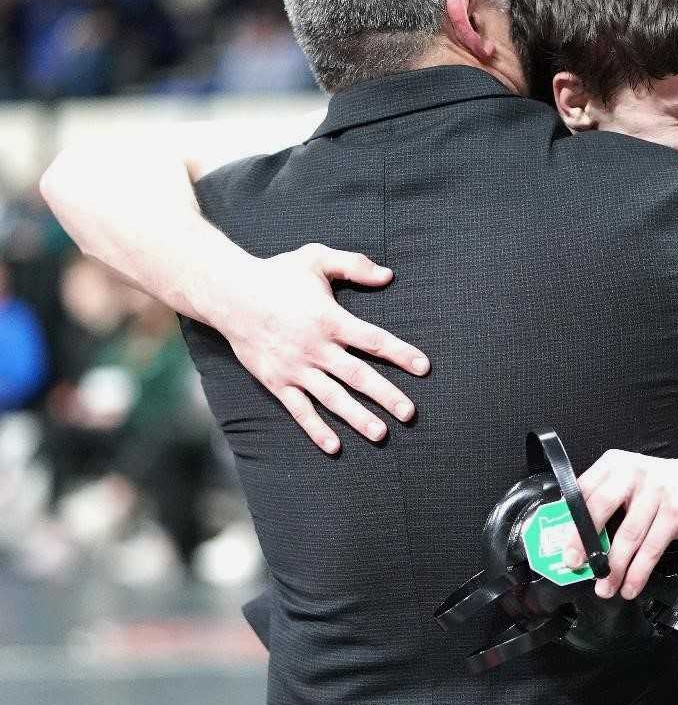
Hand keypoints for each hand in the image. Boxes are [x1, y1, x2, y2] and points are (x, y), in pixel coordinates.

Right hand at [215, 243, 429, 452]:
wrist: (227, 294)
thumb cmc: (277, 274)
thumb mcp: (316, 258)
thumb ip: (353, 265)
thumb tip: (388, 275)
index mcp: (330, 319)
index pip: (373, 339)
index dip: (400, 354)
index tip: (424, 367)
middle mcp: (316, 348)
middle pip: (358, 376)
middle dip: (387, 395)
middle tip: (410, 414)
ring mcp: (295, 368)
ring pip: (332, 398)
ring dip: (357, 417)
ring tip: (381, 434)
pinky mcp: (276, 381)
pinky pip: (299, 409)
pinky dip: (316, 429)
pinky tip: (334, 446)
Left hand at [562, 451, 677, 600]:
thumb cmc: (663, 488)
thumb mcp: (632, 484)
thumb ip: (606, 503)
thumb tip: (576, 541)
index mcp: (614, 464)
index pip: (583, 491)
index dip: (570, 521)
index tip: (562, 547)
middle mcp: (633, 472)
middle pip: (600, 508)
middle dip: (584, 542)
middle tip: (575, 566)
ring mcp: (656, 491)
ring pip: (627, 535)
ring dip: (614, 567)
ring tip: (605, 587)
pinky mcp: (675, 511)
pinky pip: (651, 548)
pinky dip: (638, 572)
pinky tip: (630, 586)